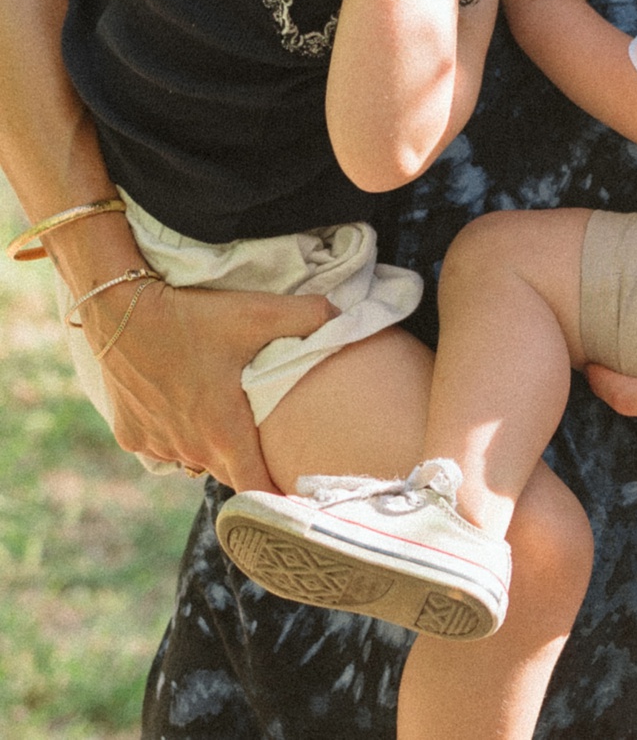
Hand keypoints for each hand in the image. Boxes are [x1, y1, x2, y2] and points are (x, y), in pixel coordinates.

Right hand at [97, 282, 334, 490]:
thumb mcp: (258, 311)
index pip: (258, 489)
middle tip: (271, 443)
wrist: (120, 312)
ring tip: (225, 414)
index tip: (298, 496)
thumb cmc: (193, 316)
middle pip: (231, 472)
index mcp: (224, 433)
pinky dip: (177, 432)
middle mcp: (190, 450)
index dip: (280, 496)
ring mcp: (157, 445)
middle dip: (251, 464)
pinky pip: (164, 444)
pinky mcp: (130, 435)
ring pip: (196, 458)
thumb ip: (310, 317)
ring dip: (212, 444)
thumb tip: (345, 318)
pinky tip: (183, 402)